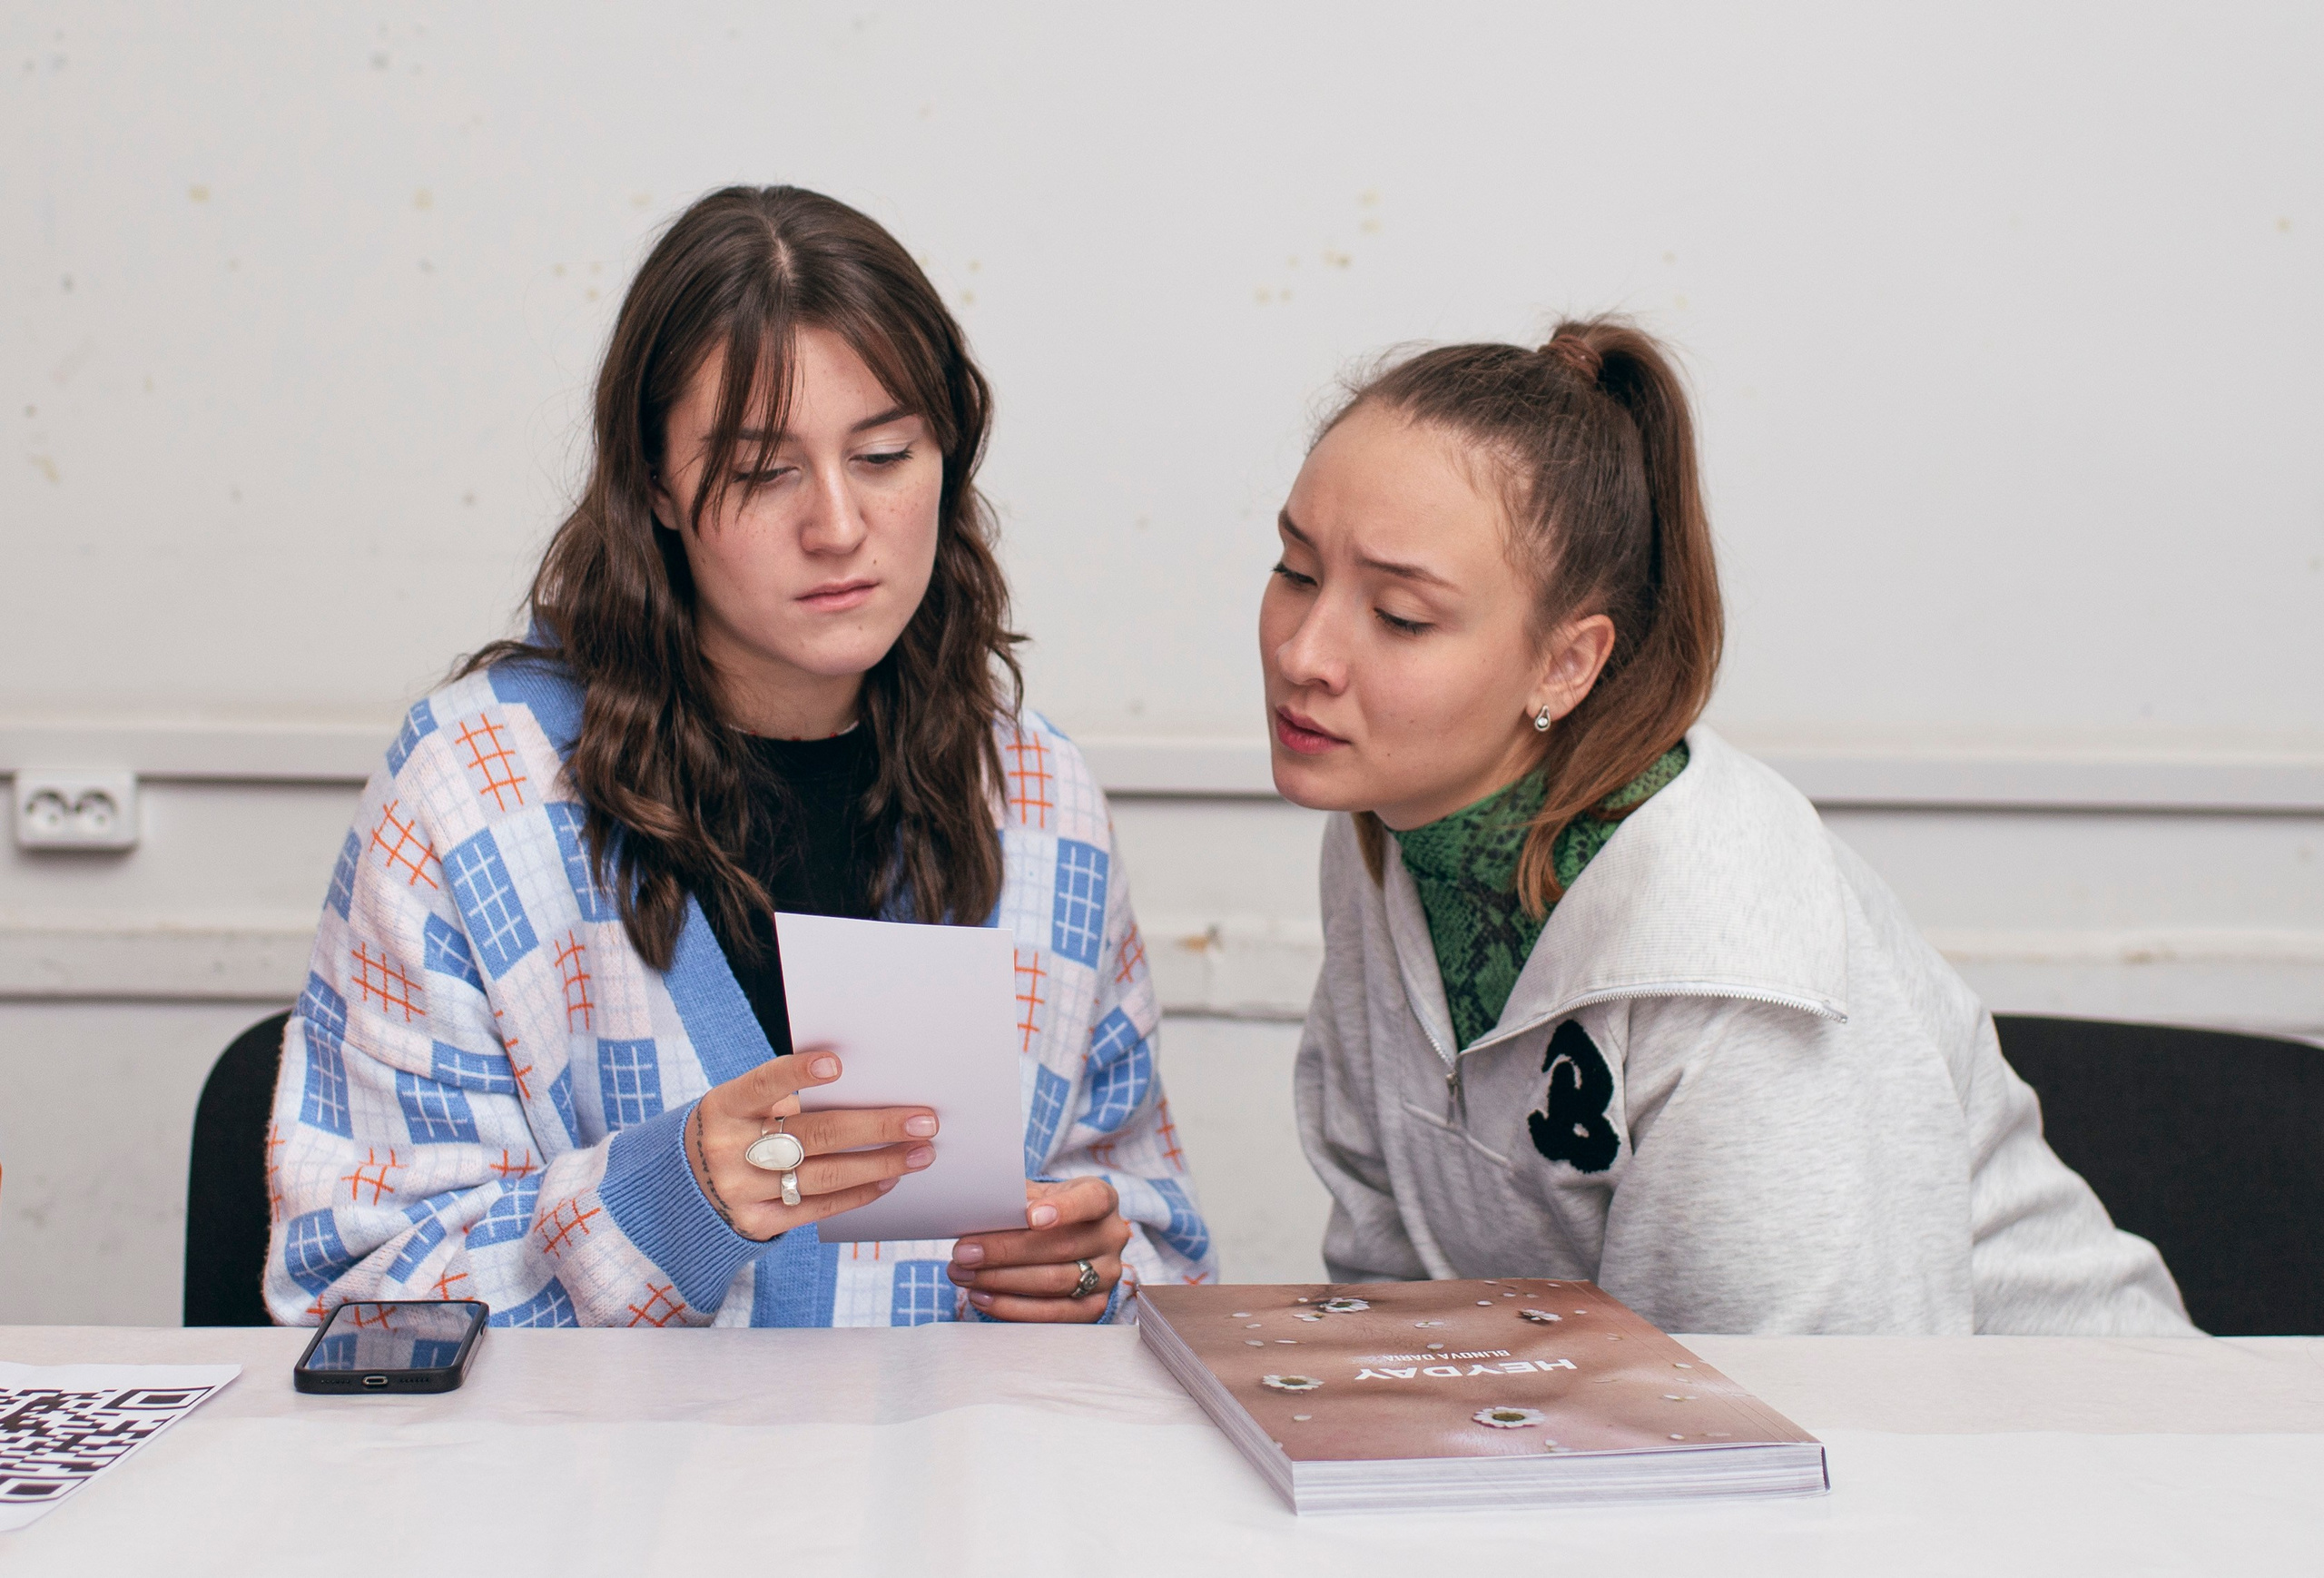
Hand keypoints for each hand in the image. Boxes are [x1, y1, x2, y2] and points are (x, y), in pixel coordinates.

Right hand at [683, 1047, 937, 1241]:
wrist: (684, 1185)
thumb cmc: (736, 1128)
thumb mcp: (744, 1105)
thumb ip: (787, 1098)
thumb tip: (866, 1090)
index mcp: (725, 1106)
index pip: (763, 1084)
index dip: (798, 1074)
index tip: (838, 1064)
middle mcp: (729, 1148)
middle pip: (813, 1135)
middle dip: (876, 1127)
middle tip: (924, 1121)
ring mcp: (740, 1190)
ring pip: (822, 1176)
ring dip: (880, 1164)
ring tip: (920, 1153)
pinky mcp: (755, 1223)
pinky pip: (816, 1208)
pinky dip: (857, 1193)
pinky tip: (888, 1179)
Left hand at [948, 1177, 1130, 1322]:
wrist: (1062, 1237)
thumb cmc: (1043, 1210)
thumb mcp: (1034, 1194)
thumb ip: (1013, 1199)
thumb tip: (975, 1210)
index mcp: (1102, 1199)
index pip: (1092, 1200)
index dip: (1064, 1209)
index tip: (1030, 1217)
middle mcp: (1112, 1237)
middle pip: (1062, 1247)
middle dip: (1006, 1251)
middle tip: (964, 1252)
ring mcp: (1108, 1275)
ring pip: (1054, 1282)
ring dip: (1002, 1281)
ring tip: (963, 1275)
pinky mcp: (1093, 1308)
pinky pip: (1052, 1314)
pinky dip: (1012, 1307)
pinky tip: (981, 1296)